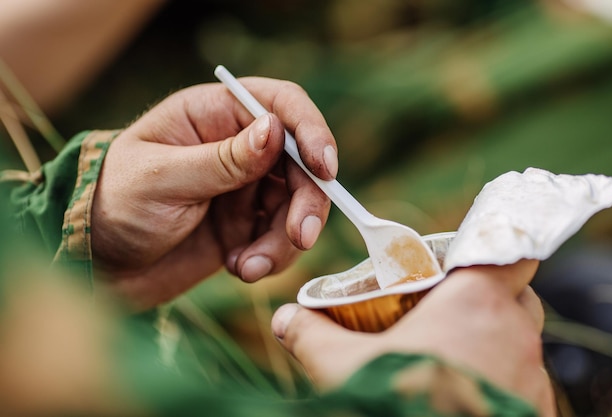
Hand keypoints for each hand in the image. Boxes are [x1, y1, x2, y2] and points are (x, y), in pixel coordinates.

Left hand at [91, 78, 335, 309]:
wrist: (98, 267)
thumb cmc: (115, 206)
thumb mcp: (164, 179)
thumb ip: (222, 159)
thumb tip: (276, 129)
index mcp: (214, 115)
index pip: (280, 105)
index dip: (311, 131)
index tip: (325, 169)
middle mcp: (237, 147)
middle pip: (300, 163)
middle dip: (305, 203)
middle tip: (298, 238)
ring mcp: (244, 189)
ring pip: (296, 206)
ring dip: (283, 241)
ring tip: (246, 267)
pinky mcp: (246, 226)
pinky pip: (280, 238)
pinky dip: (268, 258)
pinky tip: (235, 267)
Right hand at [272, 260, 555, 415]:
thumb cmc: (392, 405)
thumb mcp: (340, 365)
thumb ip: (312, 333)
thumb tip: (286, 318)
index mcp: (476, 303)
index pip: (511, 252)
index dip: (494, 250)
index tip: (469, 262)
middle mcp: (516, 336)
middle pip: (515, 298)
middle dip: (487, 298)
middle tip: (448, 311)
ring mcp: (532, 380)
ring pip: (521, 345)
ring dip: (494, 344)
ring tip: (451, 359)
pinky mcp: (536, 416)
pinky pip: (525, 389)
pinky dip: (501, 386)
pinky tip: (467, 399)